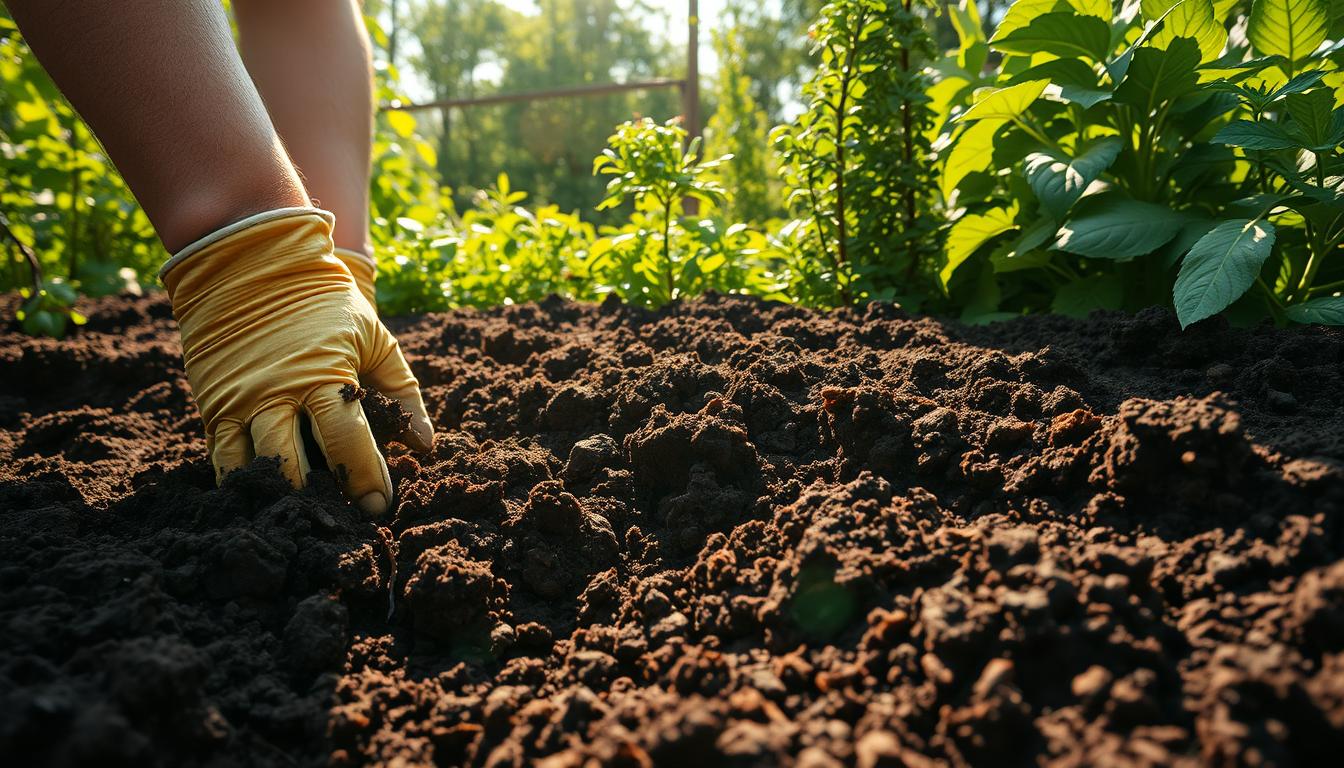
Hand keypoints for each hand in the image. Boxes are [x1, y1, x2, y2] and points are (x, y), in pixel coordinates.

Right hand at [162, 209, 432, 514]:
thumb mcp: (374, 338)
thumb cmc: (326, 303)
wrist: (254, 263)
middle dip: (322, 502)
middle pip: (295, 465)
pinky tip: (259, 504)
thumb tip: (426, 445)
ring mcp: (239, 401)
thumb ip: (403, 392)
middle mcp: (277, 393)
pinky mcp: (212, 405)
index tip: (381, 506)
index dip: (366, 479)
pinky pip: (220, 458)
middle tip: (343, 525)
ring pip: (253, 468)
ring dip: (278, 500)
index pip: (348, 442)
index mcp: (324, 376)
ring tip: (302, 523)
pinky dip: (238, 484)